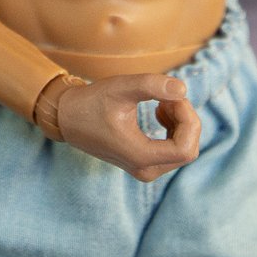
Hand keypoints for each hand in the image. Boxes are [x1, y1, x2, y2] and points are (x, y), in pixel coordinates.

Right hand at [52, 73, 200, 181]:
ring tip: (161, 101)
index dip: (187, 119)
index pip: (185, 148)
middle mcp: (145, 170)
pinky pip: (175, 149)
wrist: (68, 117)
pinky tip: (159, 110)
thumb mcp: (122, 88)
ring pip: (184, 149)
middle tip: (166, 96)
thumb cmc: (93, 102)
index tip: (172, 97)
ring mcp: (145, 170)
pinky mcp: (144, 163)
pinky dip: (174, 128)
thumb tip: (183, 89)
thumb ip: (152, 86)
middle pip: (188, 149)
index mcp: (140, 157)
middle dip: (185, 119)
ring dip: (180, 122)